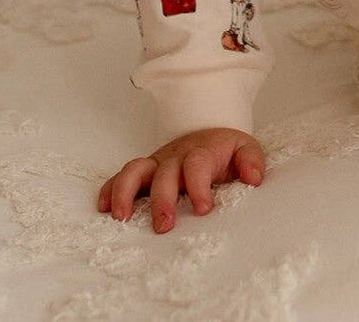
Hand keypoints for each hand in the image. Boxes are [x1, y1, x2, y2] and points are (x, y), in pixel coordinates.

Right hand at [98, 127, 265, 232]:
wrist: (208, 132)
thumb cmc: (225, 150)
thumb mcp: (244, 149)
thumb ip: (251, 162)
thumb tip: (253, 178)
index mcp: (200, 153)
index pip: (197, 165)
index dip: (198, 186)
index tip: (203, 208)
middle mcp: (175, 157)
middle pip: (164, 174)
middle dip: (162, 199)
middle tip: (164, 225)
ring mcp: (156, 163)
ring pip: (135, 170)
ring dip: (126, 192)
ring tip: (122, 217)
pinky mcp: (145, 171)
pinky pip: (122, 176)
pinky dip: (110, 189)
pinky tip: (105, 208)